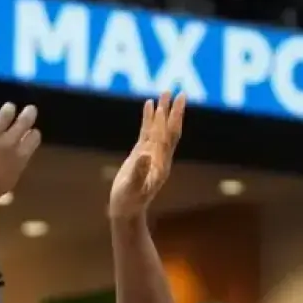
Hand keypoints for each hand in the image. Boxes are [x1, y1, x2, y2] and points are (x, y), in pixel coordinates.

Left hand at [0, 103, 41, 217]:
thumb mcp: (8, 183)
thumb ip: (12, 168)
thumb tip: (13, 170)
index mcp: (20, 157)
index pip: (34, 137)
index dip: (32, 134)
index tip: (30, 133)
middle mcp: (9, 143)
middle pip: (25, 120)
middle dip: (29, 113)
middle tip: (29, 109)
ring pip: (6, 113)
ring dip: (8, 110)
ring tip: (8, 108)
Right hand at [108, 91, 184, 219]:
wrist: (126, 210)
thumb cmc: (129, 201)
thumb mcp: (132, 188)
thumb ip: (139, 172)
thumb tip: (145, 154)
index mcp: (161, 162)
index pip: (167, 135)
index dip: (172, 118)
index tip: (175, 102)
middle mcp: (159, 156)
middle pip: (168, 129)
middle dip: (172, 111)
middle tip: (176, 92)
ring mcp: (151, 154)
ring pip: (159, 129)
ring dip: (162, 112)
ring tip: (164, 94)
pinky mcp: (141, 154)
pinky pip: (147, 132)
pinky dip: (149, 119)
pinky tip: (149, 107)